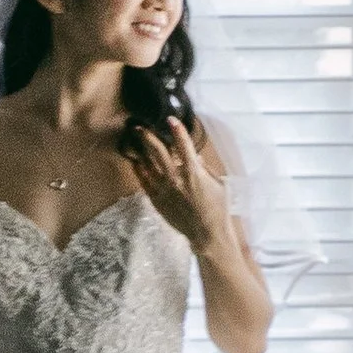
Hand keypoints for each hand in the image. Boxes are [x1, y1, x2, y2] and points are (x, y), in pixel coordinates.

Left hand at [124, 117, 233, 255]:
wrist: (207, 233)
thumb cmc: (218, 208)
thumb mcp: (219, 184)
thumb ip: (206, 169)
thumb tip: (196, 158)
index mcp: (194, 172)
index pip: (184, 145)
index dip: (177, 130)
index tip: (171, 119)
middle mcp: (176, 178)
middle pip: (158, 151)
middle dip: (148, 136)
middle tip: (139, 126)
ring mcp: (164, 189)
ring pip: (148, 164)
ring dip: (140, 150)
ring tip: (134, 140)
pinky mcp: (158, 199)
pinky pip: (144, 181)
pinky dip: (139, 170)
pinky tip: (136, 162)